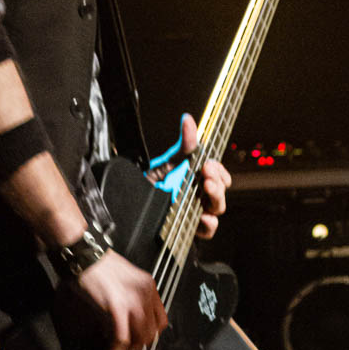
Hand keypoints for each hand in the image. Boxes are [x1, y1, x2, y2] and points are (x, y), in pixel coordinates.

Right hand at [76, 248, 167, 349]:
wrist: (85, 255)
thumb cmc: (99, 264)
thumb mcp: (126, 277)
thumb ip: (131, 295)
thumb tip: (127, 317)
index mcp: (149, 286)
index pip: (161, 320)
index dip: (150, 334)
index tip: (139, 339)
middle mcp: (145, 294)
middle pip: (151, 332)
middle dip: (139, 345)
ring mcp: (133, 302)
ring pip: (139, 338)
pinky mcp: (117, 308)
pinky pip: (121, 337)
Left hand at [149, 112, 230, 237]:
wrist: (128, 207)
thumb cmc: (149, 185)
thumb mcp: (166, 163)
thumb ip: (182, 146)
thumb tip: (188, 119)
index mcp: (196, 179)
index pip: (218, 175)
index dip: (218, 170)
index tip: (208, 165)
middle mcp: (198, 196)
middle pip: (220, 190)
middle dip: (217, 182)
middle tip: (207, 176)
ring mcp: (194, 213)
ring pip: (217, 208)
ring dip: (215, 197)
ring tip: (206, 189)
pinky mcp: (188, 229)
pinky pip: (207, 230)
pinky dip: (208, 224)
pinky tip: (203, 216)